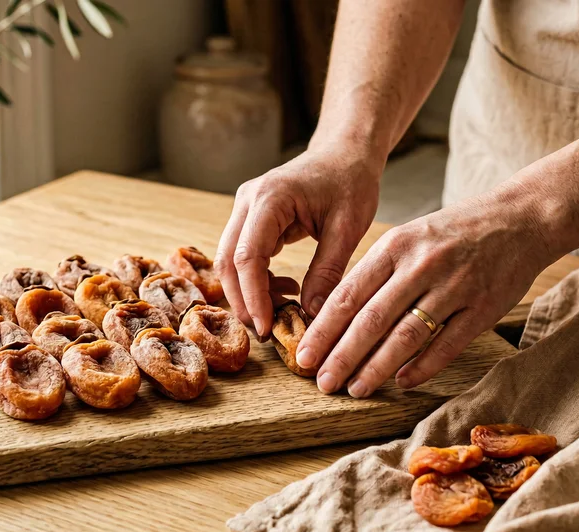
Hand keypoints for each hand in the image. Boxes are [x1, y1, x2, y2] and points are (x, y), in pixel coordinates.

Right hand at [214, 145, 382, 338]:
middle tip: (267, 331)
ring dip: (249, 292)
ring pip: (231, 261)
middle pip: (228, 261)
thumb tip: (312, 315)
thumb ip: (328, 271)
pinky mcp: (251, 219)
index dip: (253, 297)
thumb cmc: (350, 181)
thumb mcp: (348, 228)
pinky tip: (287, 289)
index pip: (248, 256)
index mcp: (270, 198)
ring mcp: (245, 209)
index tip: (267, 327)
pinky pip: (244, 256)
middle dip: (243, 301)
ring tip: (282, 312)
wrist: (345, 152)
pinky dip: (259, 280)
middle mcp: (248, 201)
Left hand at [293, 190, 556, 397]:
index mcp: (395, 245)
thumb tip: (334, 316)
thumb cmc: (454, 233)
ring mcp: (454, 286)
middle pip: (372, 319)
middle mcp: (421, 265)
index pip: (348, 294)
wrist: (520, 219)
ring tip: (356, 388)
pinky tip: (401, 382)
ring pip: (406, 336)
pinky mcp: (483, 308)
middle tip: (322, 382)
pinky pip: (446, 345)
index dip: (323, 330)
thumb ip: (377, 273)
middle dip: (342, 356)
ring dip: (377, 367)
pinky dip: (422, 367)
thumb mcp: (409, 238)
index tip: (303, 356)